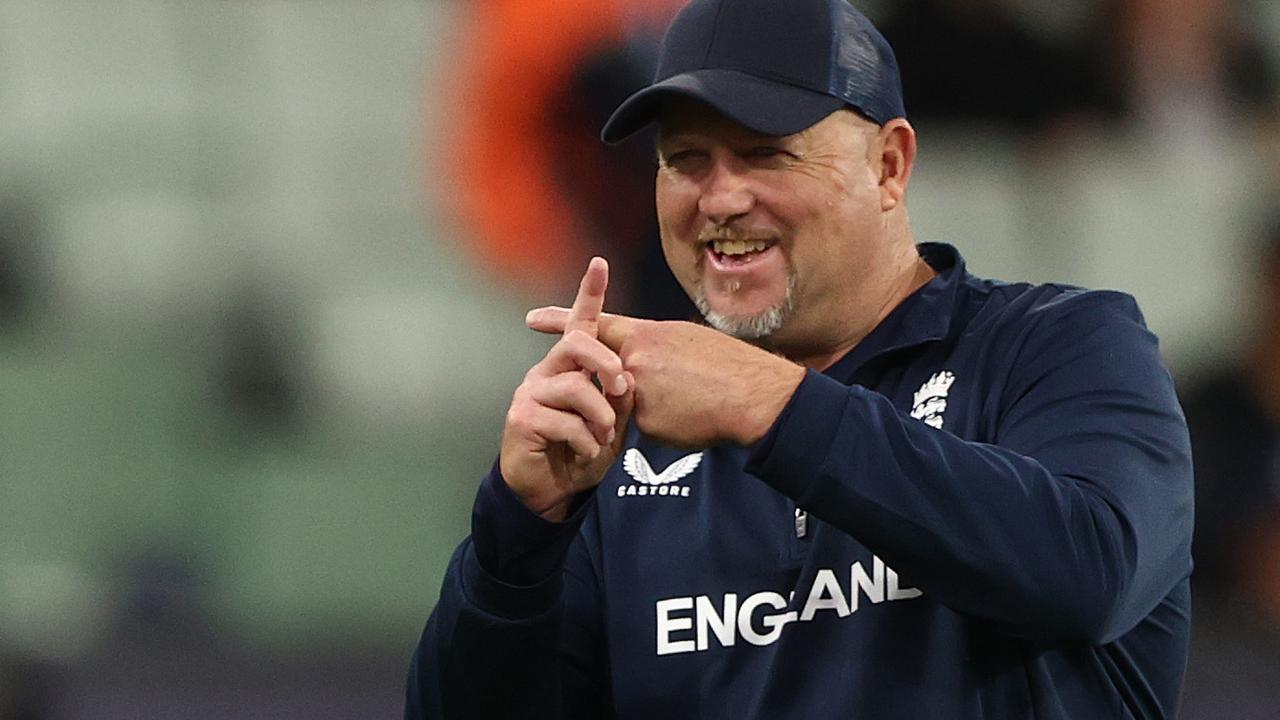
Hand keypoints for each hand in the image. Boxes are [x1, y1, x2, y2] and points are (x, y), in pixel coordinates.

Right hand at [499, 258, 633, 520]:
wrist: (552, 490)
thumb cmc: (583, 450)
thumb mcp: (612, 422)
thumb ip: (619, 397)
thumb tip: (626, 380)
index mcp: (569, 367)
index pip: (580, 323)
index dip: (589, 293)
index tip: (599, 263)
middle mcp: (546, 372)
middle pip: (576, 343)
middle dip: (606, 363)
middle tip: (622, 388)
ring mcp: (530, 393)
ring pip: (576, 387)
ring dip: (601, 417)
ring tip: (603, 438)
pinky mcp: (522, 418)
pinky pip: (566, 422)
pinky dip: (587, 443)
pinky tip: (584, 454)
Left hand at [525, 307, 804, 448]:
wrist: (752, 397)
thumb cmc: (730, 368)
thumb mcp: (690, 340)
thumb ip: (657, 347)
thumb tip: (646, 358)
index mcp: (647, 334)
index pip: (597, 324)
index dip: (563, 320)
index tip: (532, 318)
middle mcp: (635, 359)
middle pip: (608, 371)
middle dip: (611, 381)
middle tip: (624, 386)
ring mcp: (637, 391)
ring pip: (628, 403)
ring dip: (654, 406)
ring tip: (690, 402)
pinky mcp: (645, 422)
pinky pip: (645, 427)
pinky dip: (666, 426)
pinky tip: (691, 420)